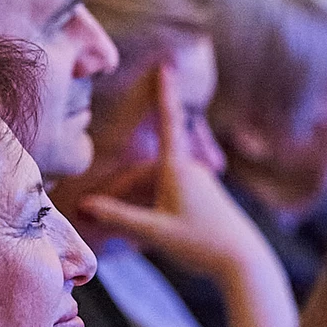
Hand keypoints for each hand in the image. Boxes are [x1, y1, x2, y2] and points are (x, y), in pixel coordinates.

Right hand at [78, 66, 271, 281]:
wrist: (243, 262)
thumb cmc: (200, 244)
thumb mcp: (154, 231)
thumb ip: (117, 217)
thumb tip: (83, 207)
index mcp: (178, 168)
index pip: (168, 121)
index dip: (164, 92)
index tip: (167, 64)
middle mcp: (190, 170)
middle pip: (144, 171)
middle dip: (120, 189)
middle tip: (93, 210)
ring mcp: (199, 184)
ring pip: (155, 185)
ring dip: (134, 202)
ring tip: (119, 233)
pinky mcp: (205, 199)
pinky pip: (168, 195)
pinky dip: (149, 207)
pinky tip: (145, 233)